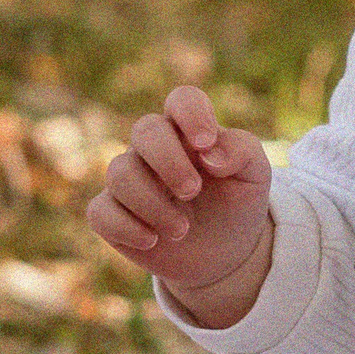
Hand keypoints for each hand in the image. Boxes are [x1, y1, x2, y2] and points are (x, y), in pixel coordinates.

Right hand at [88, 85, 274, 324]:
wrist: (223, 253)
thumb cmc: (237, 203)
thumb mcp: (254, 176)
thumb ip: (242, 151)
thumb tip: (210, 154)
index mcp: (190, 131)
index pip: (182, 100)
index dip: (191, 114)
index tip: (205, 143)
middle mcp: (155, 149)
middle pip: (145, 130)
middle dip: (169, 161)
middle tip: (193, 191)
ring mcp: (129, 179)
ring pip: (119, 172)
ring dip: (153, 204)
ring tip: (182, 229)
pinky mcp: (111, 213)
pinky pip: (100, 211)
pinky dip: (128, 227)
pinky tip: (152, 240)